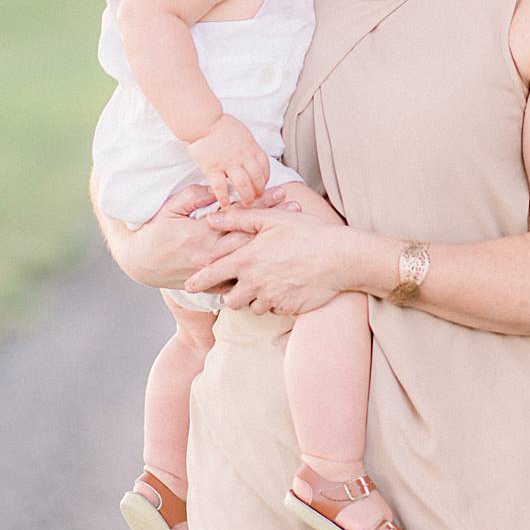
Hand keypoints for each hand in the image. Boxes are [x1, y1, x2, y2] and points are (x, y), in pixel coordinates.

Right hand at [104, 181, 293, 290]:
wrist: (142, 264)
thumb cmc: (155, 232)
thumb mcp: (170, 208)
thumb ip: (193, 197)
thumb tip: (217, 188)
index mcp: (199, 234)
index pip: (238, 216)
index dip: (261, 203)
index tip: (281, 192)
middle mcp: (209, 255)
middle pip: (250, 237)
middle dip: (274, 222)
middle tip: (297, 209)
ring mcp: (213, 272)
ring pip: (249, 259)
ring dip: (271, 245)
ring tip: (293, 234)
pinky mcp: (212, 284)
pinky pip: (241, 280)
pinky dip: (259, 271)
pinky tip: (276, 264)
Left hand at [181, 206, 358, 316]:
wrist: (340, 258)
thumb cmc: (306, 233)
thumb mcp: (271, 219)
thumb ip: (238, 219)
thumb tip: (210, 219)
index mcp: (246, 259)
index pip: (211, 275)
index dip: (197, 281)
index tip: (188, 286)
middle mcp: (255, 283)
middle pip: (229, 299)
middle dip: (231, 293)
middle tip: (242, 281)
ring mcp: (271, 298)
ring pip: (251, 307)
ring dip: (254, 298)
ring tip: (268, 281)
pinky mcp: (287, 309)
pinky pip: (272, 310)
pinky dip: (273, 302)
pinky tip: (284, 286)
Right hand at [185, 114, 270, 210]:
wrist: (201, 121)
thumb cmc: (219, 124)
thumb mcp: (242, 132)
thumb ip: (248, 146)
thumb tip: (252, 156)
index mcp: (251, 146)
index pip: (265, 166)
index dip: (266, 178)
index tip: (263, 184)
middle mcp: (242, 156)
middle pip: (257, 178)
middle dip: (259, 191)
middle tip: (257, 198)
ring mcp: (227, 163)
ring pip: (243, 184)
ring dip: (246, 197)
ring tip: (246, 204)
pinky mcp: (212, 168)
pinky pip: (220, 187)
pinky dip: (224, 198)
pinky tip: (225, 204)